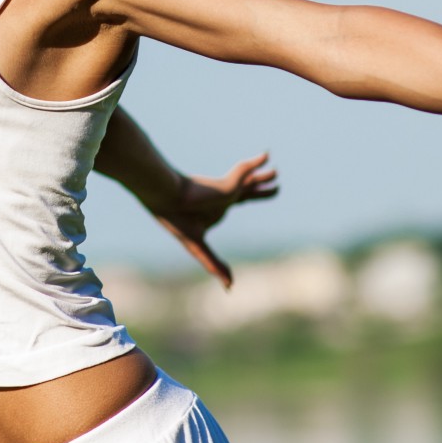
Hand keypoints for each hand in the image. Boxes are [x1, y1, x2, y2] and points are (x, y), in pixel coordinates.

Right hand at [150, 153, 279, 289]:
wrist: (165, 198)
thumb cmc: (176, 221)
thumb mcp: (198, 247)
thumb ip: (214, 265)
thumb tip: (229, 287)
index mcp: (218, 207)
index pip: (241, 200)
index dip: (254, 196)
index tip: (263, 193)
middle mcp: (225, 197)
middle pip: (249, 191)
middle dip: (262, 186)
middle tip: (276, 182)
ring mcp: (227, 190)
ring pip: (251, 181)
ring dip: (264, 176)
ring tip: (275, 172)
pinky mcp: (228, 185)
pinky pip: (245, 171)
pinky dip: (256, 163)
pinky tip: (266, 155)